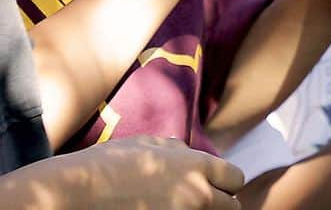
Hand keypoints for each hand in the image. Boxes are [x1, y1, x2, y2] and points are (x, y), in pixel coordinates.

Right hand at [72, 136, 242, 208]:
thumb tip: (190, 152)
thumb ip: (178, 149)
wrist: (77, 192)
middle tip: (198, 203)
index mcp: (197, 166)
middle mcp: (196, 193)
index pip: (236, 179)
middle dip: (218, 204)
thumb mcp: (149, 144)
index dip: (225, 183)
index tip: (212, 186)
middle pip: (231, 206)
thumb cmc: (109, 164)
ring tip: (179, 208)